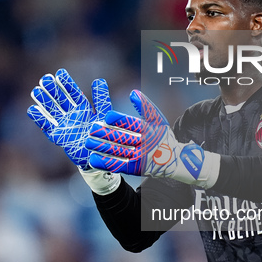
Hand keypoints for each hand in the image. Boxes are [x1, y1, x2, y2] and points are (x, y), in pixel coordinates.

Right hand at [27, 68, 110, 169]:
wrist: (98, 156)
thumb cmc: (103, 136)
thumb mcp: (104, 116)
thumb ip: (101, 99)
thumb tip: (99, 80)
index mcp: (83, 108)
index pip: (73, 93)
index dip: (66, 83)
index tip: (59, 73)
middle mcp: (72, 115)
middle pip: (60, 99)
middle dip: (52, 89)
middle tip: (45, 79)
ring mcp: (64, 125)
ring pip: (52, 110)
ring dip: (44, 101)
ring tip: (36, 91)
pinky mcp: (58, 136)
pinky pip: (47, 126)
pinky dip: (39, 119)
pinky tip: (32, 109)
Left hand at [86, 90, 218, 186]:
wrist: (174, 160)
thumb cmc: (163, 137)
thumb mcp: (157, 119)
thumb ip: (144, 106)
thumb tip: (133, 92)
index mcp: (149, 130)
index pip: (132, 124)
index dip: (119, 120)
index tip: (106, 116)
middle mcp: (144, 144)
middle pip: (122, 138)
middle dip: (106, 133)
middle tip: (91, 128)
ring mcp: (140, 158)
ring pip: (118, 152)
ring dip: (102, 147)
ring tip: (88, 143)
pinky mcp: (135, 169)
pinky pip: (118, 165)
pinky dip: (105, 163)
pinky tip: (93, 159)